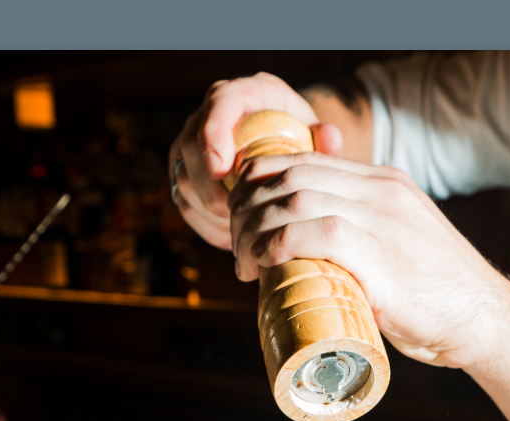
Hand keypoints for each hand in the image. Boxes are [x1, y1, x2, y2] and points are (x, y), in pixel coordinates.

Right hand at [168, 72, 343, 250]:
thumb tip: (329, 138)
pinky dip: (207, 224)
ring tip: (244, 230)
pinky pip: (184, 204)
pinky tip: (233, 236)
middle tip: (243, 215)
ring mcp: (186, 148)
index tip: (221, 168)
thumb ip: (324, 137)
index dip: (213, 135)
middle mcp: (203, 117)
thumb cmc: (293, 137)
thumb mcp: (311, 133)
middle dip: (213, 189)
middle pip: (192, 150)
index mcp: (239, 95)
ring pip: (184, 182)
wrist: (271, 145)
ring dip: (211, 211)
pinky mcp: (181, 174)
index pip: (218, 105)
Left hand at [227, 152, 509, 367]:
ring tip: (244, 265)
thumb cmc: (431, 296)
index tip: (241, 221)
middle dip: (245, 207)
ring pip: (293, 199)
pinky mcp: (379, 252)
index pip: (301, 159)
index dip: (257, 185)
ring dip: (253, 230)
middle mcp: (380, 189)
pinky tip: (261, 267)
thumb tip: (303, 252)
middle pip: (288, 174)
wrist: (482, 319)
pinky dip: (275, 245)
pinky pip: (313, 232)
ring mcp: (381, 217)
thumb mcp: (392, 247)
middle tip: (236, 248)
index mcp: (381, 181)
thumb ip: (357, 236)